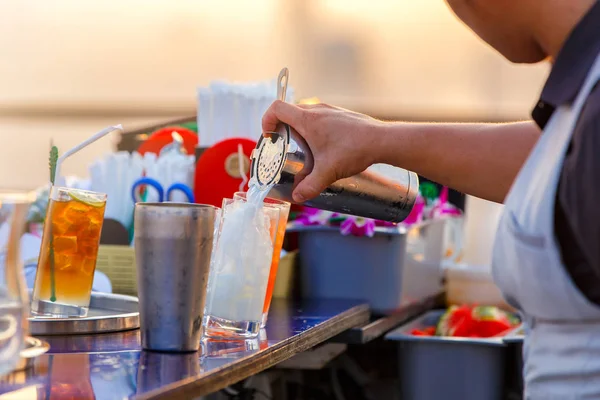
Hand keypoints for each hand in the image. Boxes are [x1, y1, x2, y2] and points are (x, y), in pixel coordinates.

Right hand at [262, 100, 387, 201]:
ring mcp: (330, 109)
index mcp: (307, 119)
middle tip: (284, 147)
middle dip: (282, 129)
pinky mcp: (340, 114)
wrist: (382, 140)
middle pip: (289, 112)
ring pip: (304, 113)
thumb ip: (309, 186)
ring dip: (299, 128)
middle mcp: (316, 109)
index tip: (269, 137)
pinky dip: (314, 128)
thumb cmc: (354, 150)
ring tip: (304, 149)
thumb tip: (297, 198)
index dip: (266, 120)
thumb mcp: (328, 172)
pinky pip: (319, 116)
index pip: (276, 107)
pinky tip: (324, 147)